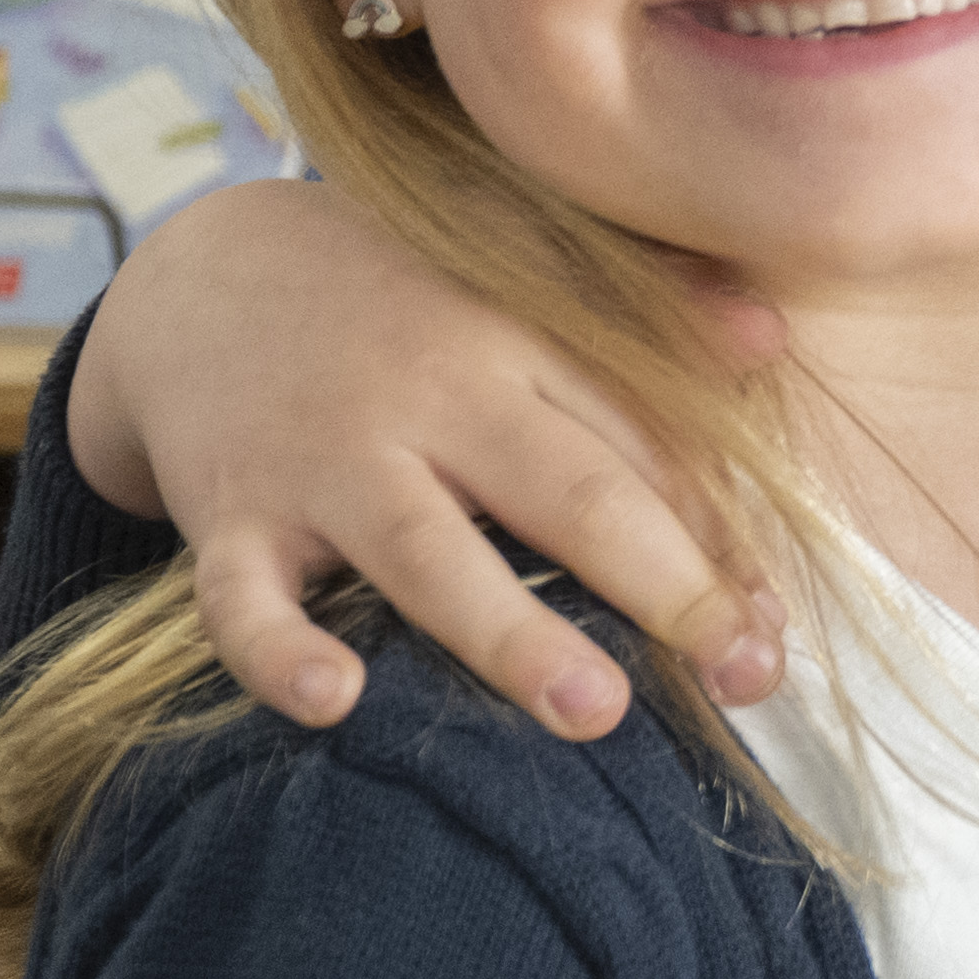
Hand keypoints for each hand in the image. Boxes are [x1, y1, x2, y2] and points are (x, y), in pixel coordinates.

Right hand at [83, 181, 775, 742]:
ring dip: (510, 633)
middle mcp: (428, 400)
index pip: (644, 447)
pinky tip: (333, 699)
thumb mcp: (515, 268)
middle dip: (663, 584)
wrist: (200, 275)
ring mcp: (324, 462)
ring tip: (593, 711)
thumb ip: (644, 304)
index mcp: (515, 342)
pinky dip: (276, 649)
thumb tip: (767, 339)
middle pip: (564, 492)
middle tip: (744, 672)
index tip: (778, 625)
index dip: (721, 539)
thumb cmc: (401, 297)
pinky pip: (242, 594)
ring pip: (426, 553)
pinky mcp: (227, 514)